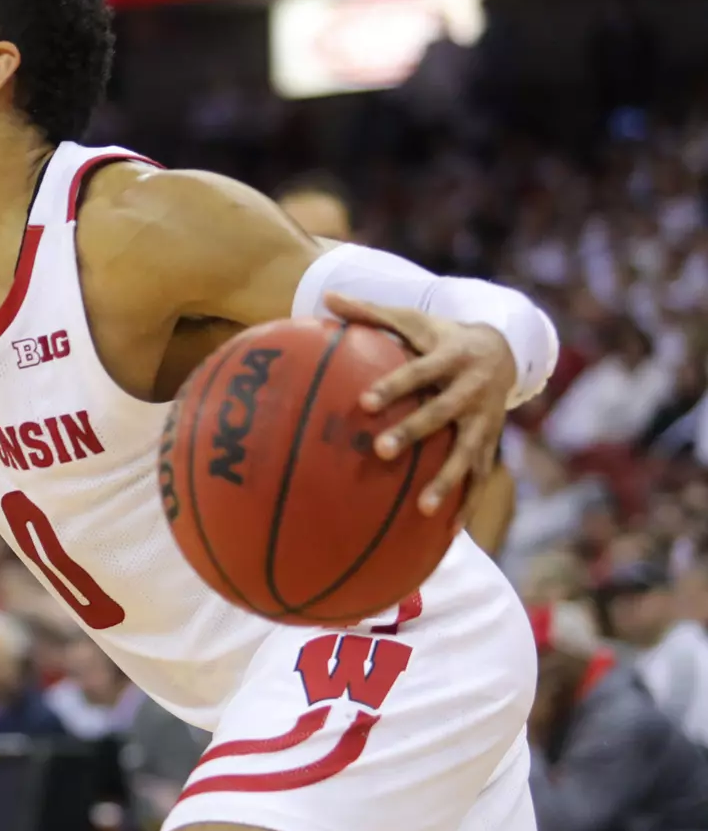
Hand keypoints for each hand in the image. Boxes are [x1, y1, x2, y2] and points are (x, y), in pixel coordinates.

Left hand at [325, 293, 517, 517]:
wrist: (505, 349)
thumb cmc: (440, 335)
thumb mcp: (412, 318)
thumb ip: (369, 312)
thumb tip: (324, 296)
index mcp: (451, 357)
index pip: (419, 372)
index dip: (393, 386)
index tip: (364, 402)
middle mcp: (472, 390)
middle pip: (442, 413)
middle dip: (414, 433)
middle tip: (379, 451)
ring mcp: (486, 420)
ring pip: (468, 454)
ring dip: (447, 481)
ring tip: (422, 509)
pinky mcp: (492, 444)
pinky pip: (481, 478)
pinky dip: (467, 505)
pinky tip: (447, 534)